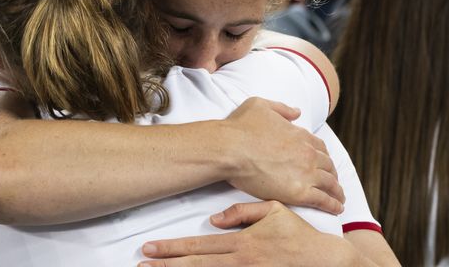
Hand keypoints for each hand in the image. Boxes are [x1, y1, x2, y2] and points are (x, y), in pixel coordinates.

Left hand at [138, 201, 357, 266]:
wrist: (329, 262)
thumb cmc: (301, 235)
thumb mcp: (274, 210)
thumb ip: (243, 211)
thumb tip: (214, 219)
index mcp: (242, 242)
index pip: (198, 245)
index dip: (171, 248)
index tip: (149, 249)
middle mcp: (241, 262)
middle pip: (195, 265)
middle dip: (166, 266)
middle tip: (142, 265)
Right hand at [223, 98, 344, 214]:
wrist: (229, 148)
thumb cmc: (239, 127)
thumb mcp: (260, 105)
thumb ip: (281, 108)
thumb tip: (297, 112)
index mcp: (300, 135)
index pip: (320, 147)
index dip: (324, 156)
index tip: (324, 163)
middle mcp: (307, 154)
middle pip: (328, 166)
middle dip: (333, 174)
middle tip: (334, 183)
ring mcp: (305, 173)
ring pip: (330, 184)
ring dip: (336, 191)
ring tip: (339, 199)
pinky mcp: (298, 192)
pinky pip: (323, 200)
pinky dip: (333, 205)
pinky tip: (337, 208)